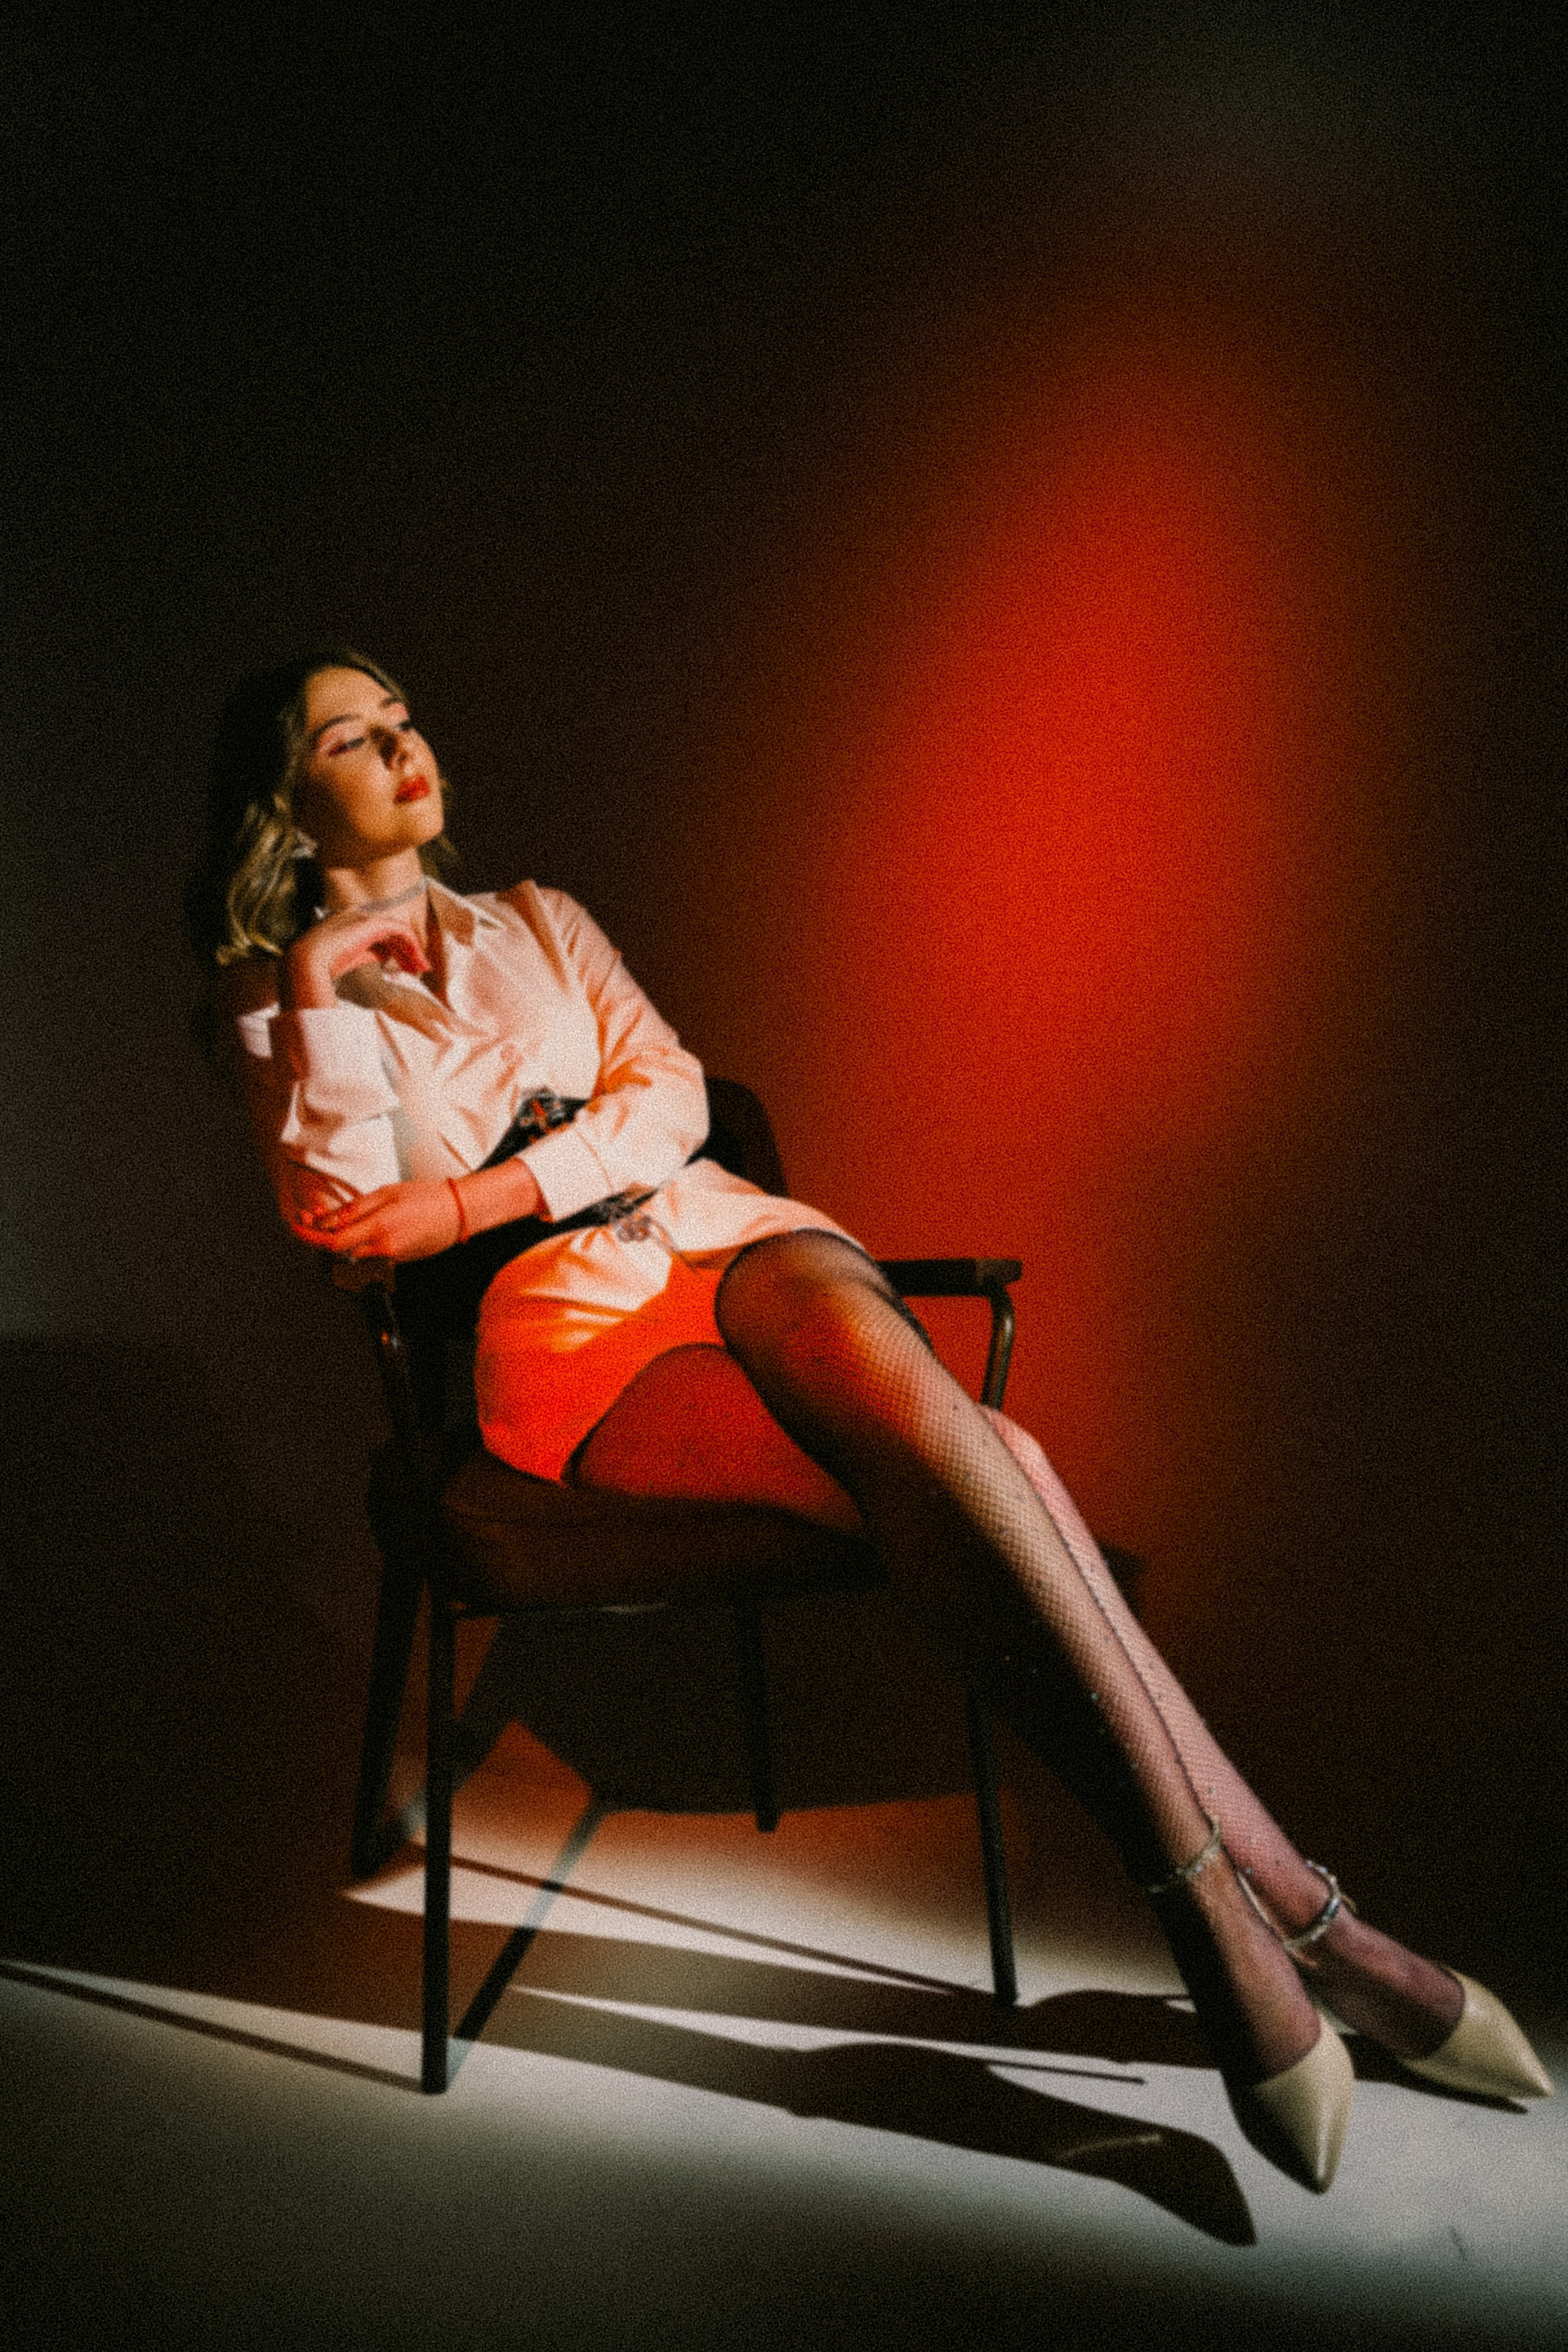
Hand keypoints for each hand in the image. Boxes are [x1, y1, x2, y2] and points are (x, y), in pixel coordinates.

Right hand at [284, 906, 429, 1009]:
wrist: (307, 963)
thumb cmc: (322, 967)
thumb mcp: (350, 959)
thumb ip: (369, 954)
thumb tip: (387, 956)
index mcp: (347, 922)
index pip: (377, 934)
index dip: (393, 950)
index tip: (403, 968)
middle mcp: (356, 915)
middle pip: (389, 932)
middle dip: (406, 951)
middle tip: (419, 968)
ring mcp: (363, 917)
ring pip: (397, 931)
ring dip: (412, 950)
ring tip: (422, 968)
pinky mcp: (372, 923)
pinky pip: (399, 931)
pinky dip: (411, 945)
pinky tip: (417, 959)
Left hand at [295, 1179, 460, 1261]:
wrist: (460, 1212)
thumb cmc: (428, 1197)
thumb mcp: (387, 1193)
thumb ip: (355, 1209)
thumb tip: (329, 1221)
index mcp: (379, 1228)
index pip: (332, 1242)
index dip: (309, 1237)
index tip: (297, 1227)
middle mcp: (383, 1248)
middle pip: (339, 1251)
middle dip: (322, 1236)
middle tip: (313, 1218)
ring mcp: (392, 1257)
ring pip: (354, 1252)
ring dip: (341, 1239)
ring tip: (338, 1219)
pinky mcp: (399, 1260)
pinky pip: (370, 1253)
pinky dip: (360, 1241)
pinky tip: (364, 1226)